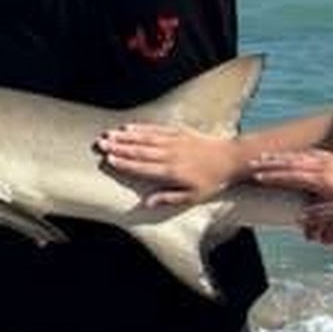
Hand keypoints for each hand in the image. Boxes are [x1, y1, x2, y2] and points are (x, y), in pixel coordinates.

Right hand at [94, 124, 240, 204]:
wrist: (231, 158)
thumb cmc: (212, 181)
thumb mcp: (192, 197)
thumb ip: (168, 199)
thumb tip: (145, 203)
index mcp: (171, 172)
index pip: (142, 167)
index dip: (124, 164)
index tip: (109, 160)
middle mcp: (170, 155)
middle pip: (139, 151)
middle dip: (118, 147)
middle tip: (101, 145)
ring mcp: (174, 141)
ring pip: (145, 138)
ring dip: (125, 137)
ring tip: (108, 135)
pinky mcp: (179, 132)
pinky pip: (156, 129)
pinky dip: (141, 128)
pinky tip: (128, 127)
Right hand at [249, 147, 332, 251]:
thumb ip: (323, 214)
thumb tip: (299, 218)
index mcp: (324, 179)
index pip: (292, 176)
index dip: (273, 177)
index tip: (256, 178)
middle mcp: (324, 166)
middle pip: (290, 163)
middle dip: (269, 164)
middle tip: (250, 165)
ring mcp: (329, 159)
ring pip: (297, 156)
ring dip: (279, 157)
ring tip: (263, 158)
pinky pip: (308, 154)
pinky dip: (294, 154)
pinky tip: (290, 156)